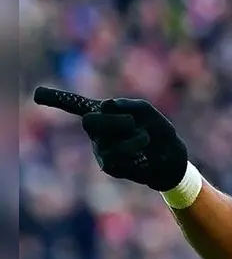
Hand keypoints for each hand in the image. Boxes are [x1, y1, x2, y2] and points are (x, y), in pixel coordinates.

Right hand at [33, 87, 188, 191]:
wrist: (169, 157)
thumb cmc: (155, 130)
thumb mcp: (146, 111)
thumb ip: (127, 104)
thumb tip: (106, 104)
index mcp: (103, 114)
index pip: (75, 105)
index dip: (56, 99)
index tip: (36, 93)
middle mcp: (96, 131)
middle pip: (90, 120)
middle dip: (115, 120)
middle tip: (133, 124)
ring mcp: (99, 148)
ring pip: (110, 136)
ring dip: (135, 135)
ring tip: (143, 140)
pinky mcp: (107, 165)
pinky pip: (118, 152)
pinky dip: (135, 148)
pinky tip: (140, 154)